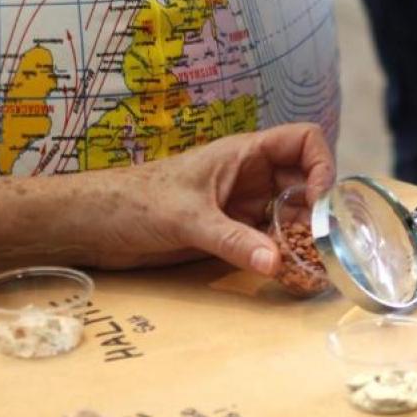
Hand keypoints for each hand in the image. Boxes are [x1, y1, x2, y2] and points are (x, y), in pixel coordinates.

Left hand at [0, 123, 334, 276]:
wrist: (93, 225)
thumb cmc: (132, 202)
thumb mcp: (186, 218)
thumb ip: (232, 240)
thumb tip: (276, 263)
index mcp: (244, 154)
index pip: (304, 141)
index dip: (323, 165)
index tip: (321, 202)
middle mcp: (251, 177)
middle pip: (306, 183)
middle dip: (320, 210)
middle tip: (323, 243)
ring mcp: (243, 206)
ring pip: (292, 216)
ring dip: (305, 238)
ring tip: (311, 265)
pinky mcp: (232, 234)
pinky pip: (270, 241)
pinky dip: (284, 256)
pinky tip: (288, 275)